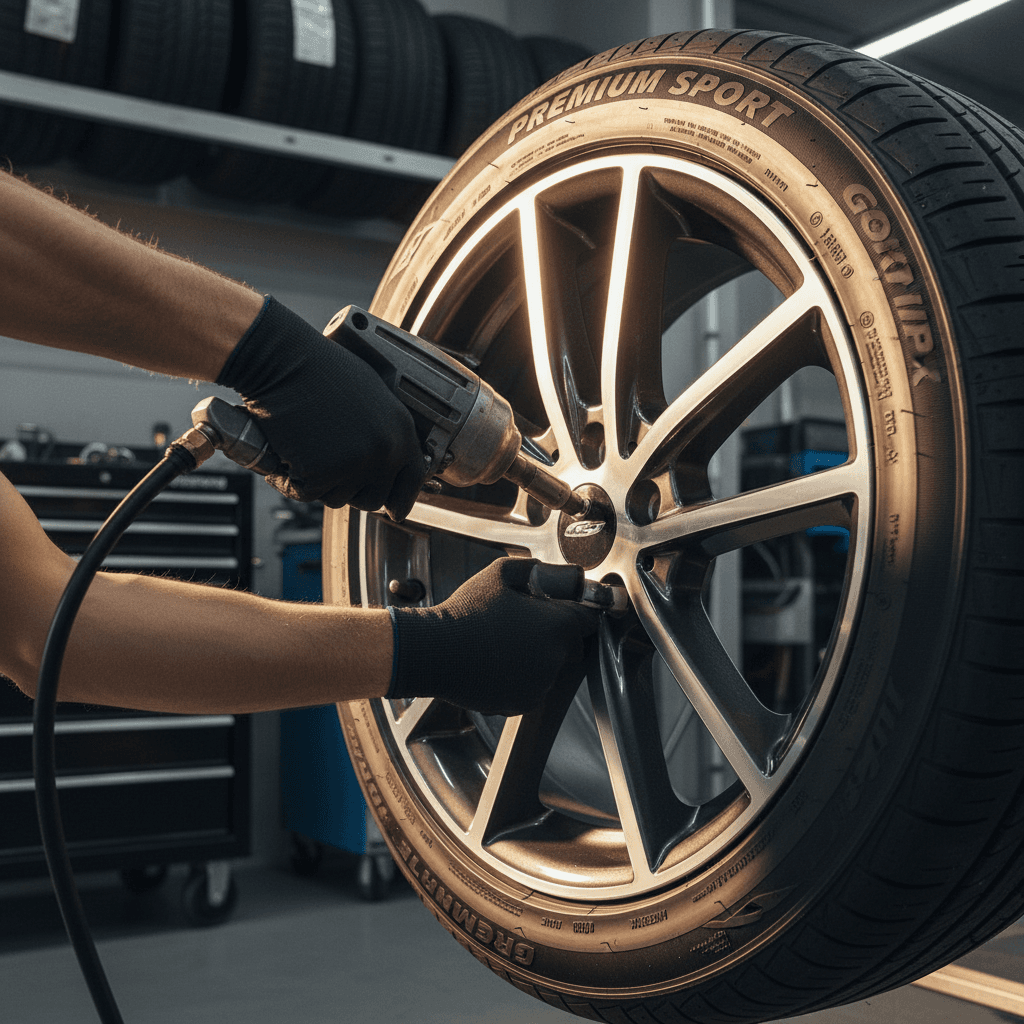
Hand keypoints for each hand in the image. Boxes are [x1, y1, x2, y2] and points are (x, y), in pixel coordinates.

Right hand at [216, 297, 426, 513]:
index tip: (395, 511)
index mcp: (400, 429)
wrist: (283, 360)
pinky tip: (287, 451)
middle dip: (350, 490)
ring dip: (319, 482)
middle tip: (328, 465)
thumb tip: (387, 462)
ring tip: (307, 446)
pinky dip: (290, 480)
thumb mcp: (372, 396)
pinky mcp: (322, 473)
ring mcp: (355, 463)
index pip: (412, 480)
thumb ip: (384, 431)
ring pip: (338, 499)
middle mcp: (384, 450)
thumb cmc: (319, 370)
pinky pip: (307, 493)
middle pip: (373, 499)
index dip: (401, 499)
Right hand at [387, 558, 599, 714]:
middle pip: (571, 645)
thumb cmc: (467, 611)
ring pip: (550, 667)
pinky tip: (497, 662)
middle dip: (555, 635)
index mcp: (557, 625)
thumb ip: (537, 569)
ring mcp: (540, 685)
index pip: (588, 619)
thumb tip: (556, 572)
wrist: (434, 651)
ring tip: (504, 642)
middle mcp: (555, 659)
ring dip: (537, 657)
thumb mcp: (501, 573)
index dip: (575, 611)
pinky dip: (521, 678)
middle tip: (524, 623)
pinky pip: (532, 688)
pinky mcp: (522, 704)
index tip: (560, 608)